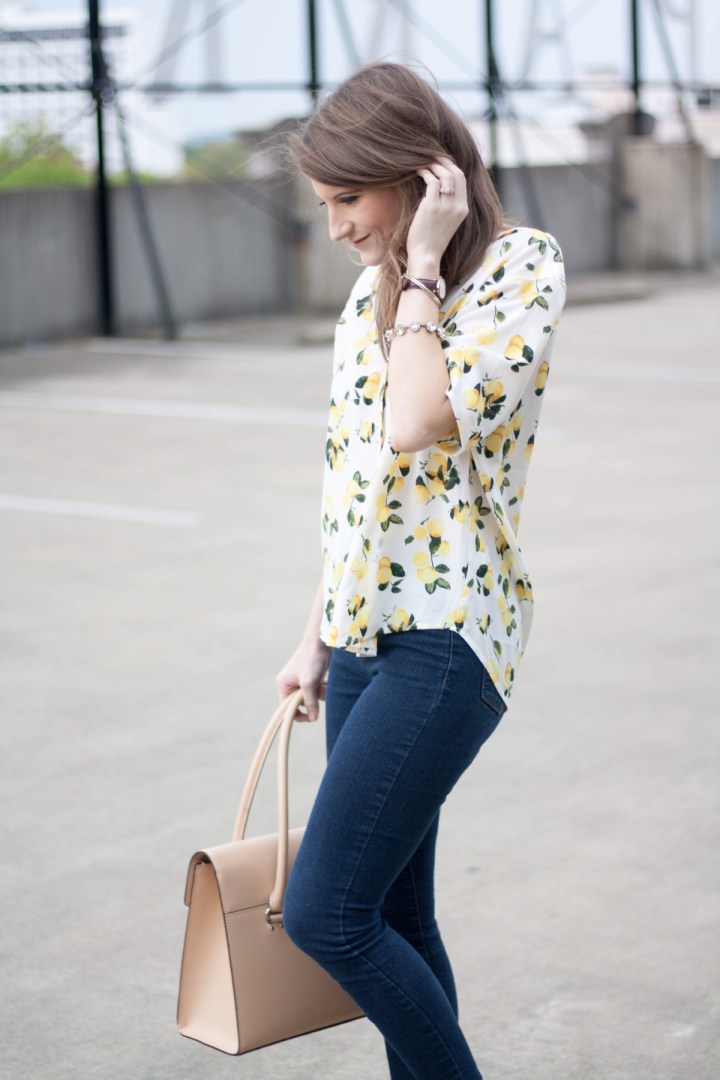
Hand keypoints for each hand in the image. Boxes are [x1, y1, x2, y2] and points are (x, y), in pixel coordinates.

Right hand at [275, 636, 330, 721]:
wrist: (320, 641)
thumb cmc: (311, 660)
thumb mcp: (309, 683)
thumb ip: (310, 702)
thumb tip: (313, 718)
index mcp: (283, 685)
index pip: (287, 708)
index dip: (299, 714)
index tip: (312, 717)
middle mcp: (289, 683)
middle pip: (300, 703)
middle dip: (312, 701)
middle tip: (319, 691)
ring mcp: (300, 680)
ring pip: (310, 697)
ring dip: (318, 694)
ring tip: (323, 685)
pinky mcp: (309, 676)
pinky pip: (315, 690)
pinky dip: (321, 688)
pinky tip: (325, 681)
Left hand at [406, 156, 467, 273]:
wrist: (426, 256)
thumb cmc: (432, 240)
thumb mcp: (446, 221)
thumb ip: (447, 204)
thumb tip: (439, 184)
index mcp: (463, 209)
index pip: (462, 179)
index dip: (452, 167)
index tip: (441, 161)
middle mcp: (458, 207)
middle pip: (456, 173)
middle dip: (444, 161)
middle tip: (432, 156)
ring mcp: (446, 207)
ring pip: (445, 175)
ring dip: (433, 165)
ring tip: (423, 163)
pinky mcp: (432, 207)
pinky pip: (432, 182)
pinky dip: (425, 173)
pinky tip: (418, 171)